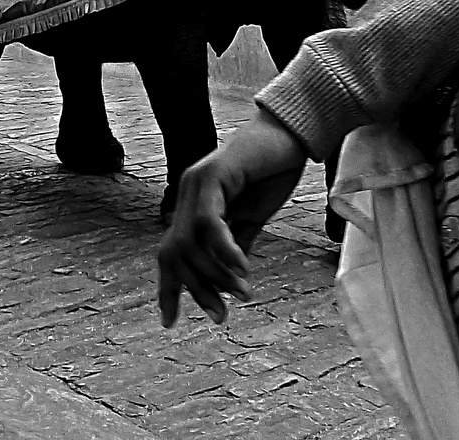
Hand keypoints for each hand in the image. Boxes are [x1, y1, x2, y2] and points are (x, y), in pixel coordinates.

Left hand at [157, 111, 306, 327]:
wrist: (291, 135)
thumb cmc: (272, 173)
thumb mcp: (251, 220)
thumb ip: (234, 248)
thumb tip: (226, 285)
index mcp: (191, 206)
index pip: (168, 253)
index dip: (167, 288)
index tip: (169, 323)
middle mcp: (186, 194)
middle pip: (174, 253)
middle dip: (195, 289)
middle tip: (220, 314)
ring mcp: (196, 183)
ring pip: (189, 242)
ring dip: (214, 274)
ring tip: (242, 292)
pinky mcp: (213, 175)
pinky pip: (209, 223)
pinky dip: (224, 250)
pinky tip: (242, 268)